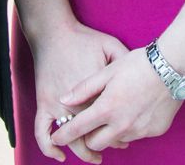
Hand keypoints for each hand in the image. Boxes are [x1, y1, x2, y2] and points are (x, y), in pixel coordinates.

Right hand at [29, 23, 129, 161]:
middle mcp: (78, 103)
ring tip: (95, 157)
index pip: (111, 122)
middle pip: (95, 134)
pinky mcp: (43, 103)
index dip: (122, 134)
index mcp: (97, 92)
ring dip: (84, 151)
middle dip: (108, 144)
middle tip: (119, 146)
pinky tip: (59, 156)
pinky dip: (48, 147)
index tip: (128, 137)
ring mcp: (58, 105)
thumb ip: (125, 63)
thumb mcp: (111, 47)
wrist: (55, 32)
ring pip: (72, 139)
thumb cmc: (85, 38)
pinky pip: (42, 132)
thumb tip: (142, 74)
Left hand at [51, 47, 183, 152]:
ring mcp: (139, 130)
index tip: (56, 139)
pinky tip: (136, 110)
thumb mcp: (108, 71)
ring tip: (116, 113)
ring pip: (117, 140)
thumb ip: (84, 88)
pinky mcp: (154, 131)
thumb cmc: (139, 64)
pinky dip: (131, 127)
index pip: (78, 129)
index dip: (63, 135)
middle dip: (89, 137)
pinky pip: (136, 135)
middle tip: (90, 124)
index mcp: (107, 108)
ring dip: (111, 132)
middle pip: (95, 143)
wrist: (173, 66)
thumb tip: (63, 99)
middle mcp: (122, 124)